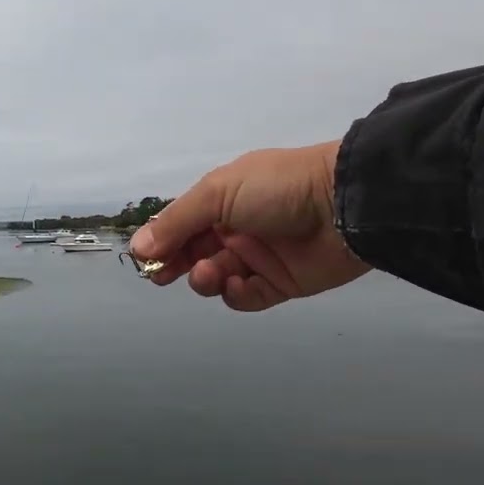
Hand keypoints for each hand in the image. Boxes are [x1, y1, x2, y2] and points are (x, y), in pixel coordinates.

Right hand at [130, 141, 369, 310]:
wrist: (344, 205)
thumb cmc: (277, 188)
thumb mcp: (218, 192)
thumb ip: (177, 222)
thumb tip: (139, 247)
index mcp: (223, 200)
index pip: (182, 224)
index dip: (161, 241)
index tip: (144, 258)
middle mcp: (237, 228)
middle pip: (194, 253)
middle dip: (175, 264)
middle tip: (161, 276)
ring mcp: (259, 257)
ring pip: (217, 277)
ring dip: (205, 279)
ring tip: (209, 273)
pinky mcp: (281, 284)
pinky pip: (247, 296)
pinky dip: (236, 294)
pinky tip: (238, 282)